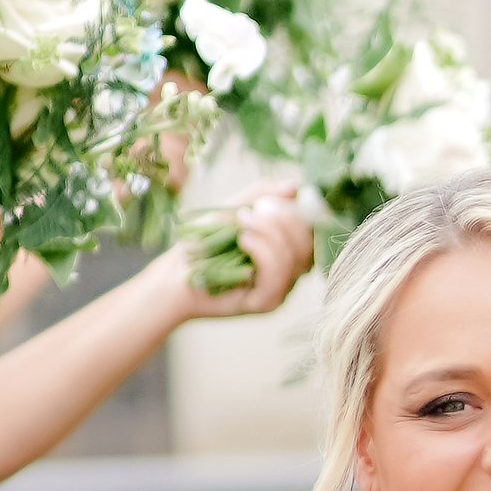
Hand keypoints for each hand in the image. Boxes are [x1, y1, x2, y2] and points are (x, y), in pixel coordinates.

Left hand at [175, 186, 314, 321]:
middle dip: (284, 220)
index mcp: (288, 247)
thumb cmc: (204, 242)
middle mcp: (291, 270)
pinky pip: (278, 276)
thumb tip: (295, 187)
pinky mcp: (266, 303)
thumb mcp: (235, 208)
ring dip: (270, 233)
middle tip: (252, 211)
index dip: (302, 211)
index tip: (271, 199)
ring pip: (296, 258)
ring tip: (242, 224)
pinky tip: (243, 241)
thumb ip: (263, 195)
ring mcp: (281, 289)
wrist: (177, 271)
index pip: (314, 230)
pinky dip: (263, 252)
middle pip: (309, 244)